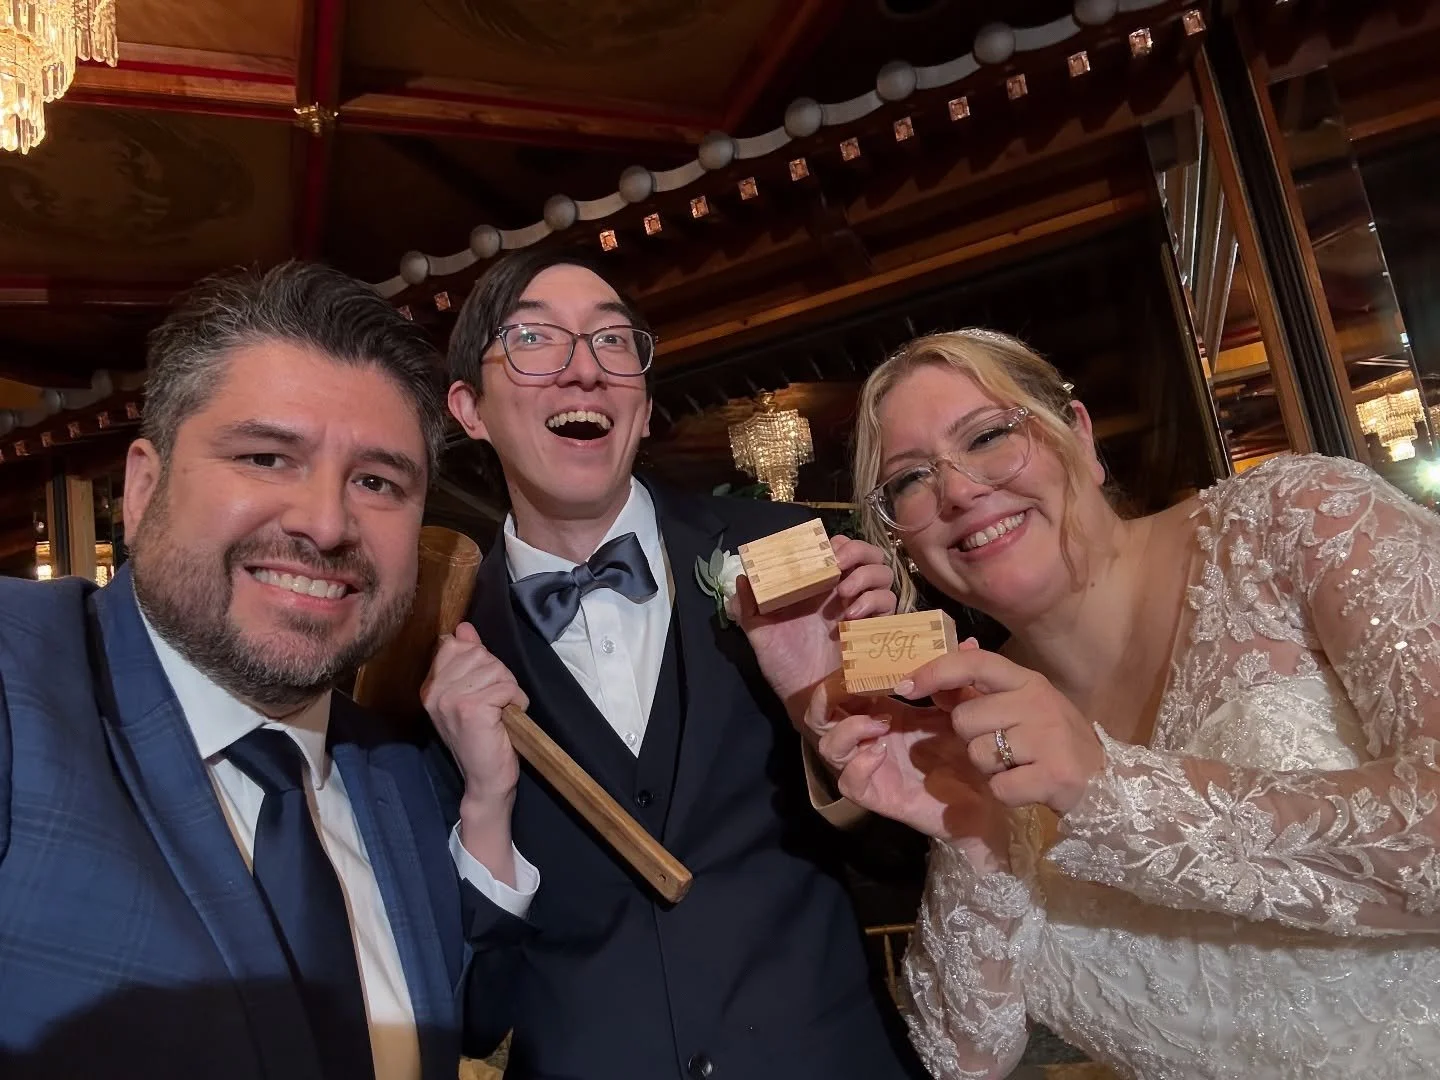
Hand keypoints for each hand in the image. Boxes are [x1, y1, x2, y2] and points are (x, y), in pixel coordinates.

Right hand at [421, 622, 527, 882]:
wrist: (486, 780)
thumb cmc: (483, 737)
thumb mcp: (471, 693)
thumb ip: (466, 659)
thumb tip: (463, 628)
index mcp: (431, 686)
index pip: (456, 645)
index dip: (481, 662)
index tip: (483, 687)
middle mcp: (435, 691)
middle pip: (481, 655)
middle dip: (498, 676)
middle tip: (495, 705)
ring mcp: (450, 699)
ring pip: (496, 670)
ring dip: (509, 690)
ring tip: (501, 713)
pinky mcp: (471, 709)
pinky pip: (505, 687)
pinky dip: (516, 701)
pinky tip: (508, 719)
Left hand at [734, 533, 896, 726]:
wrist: (804, 699)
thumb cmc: (782, 664)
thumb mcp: (759, 633)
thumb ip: (748, 606)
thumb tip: (742, 577)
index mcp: (818, 586)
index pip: (838, 548)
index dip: (836, 543)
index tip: (824, 550)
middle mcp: (843, 592)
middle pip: (868, 555)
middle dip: (857, 552)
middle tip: (839, 565)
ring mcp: (861, 609)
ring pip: (883, 574)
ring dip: (865, 576)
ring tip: (843, 593)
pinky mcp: (875, 629)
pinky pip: (888, 603)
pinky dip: (873, 602)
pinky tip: (851, 617)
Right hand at [804, 669, 1006, 855]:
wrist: (986, 800)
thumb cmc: (969, 753)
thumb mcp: (962, 711)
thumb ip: (959, 679)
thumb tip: (968, 642)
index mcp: (882, 712)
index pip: (845, 687)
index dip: (844, 671)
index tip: (863, 657)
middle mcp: (868, 737)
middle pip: (822, 713)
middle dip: (829, 694)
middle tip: (854, 684)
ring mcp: (868, 767)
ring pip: (827, 746)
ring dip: (846, 729)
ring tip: (879, 724)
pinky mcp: (876, 796)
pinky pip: (848, 782)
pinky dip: (858, 764)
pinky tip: (881, 752)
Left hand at [897, 649, 1105, 815]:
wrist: (1107, 784)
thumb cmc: (1054, 743)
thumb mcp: (1023, 707)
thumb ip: (984, 691)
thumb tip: (941, 671)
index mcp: (1027, 680)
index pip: (974, 662)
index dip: (935, 671)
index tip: (905, 686)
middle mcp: (1038, 701)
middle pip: (964, 719)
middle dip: (971, 739)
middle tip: (1004, 747)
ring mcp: (1048, 736)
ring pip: (978, 754)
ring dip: (990, 768)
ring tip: (1020, 765)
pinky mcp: (1054, 774)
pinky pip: (998, 786)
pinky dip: (1007, 793)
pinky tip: (1028, 786)